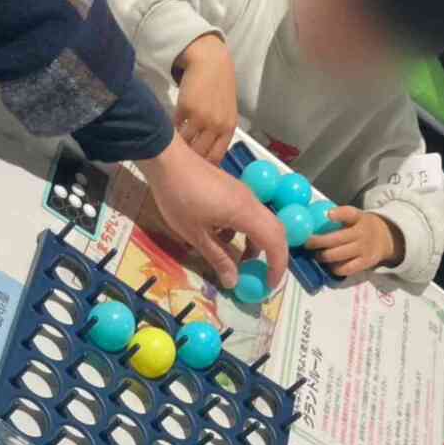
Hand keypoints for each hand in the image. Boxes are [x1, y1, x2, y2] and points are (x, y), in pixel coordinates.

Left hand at [139, 133, 287, 289]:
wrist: (167, 159)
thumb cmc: (179, 198)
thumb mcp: (195, 235)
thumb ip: (217, 258)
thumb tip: (233, 282)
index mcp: (246, 214)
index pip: (275, 243)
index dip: (277, 267)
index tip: (269, 285)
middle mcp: (251, 203)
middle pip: (275, 232)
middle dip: (272, 257)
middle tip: (261, 277)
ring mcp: (243, 194)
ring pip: (262, 223)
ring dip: (256, 245)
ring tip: (239, 263)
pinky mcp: (233, 191)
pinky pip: (249, 215)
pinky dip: (244, 232)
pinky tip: (223, 239)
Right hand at [174, 34, 237, 165]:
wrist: (211, 62)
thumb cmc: (219, 87)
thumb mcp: (226, 112)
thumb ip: (219, 132)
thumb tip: (207, 156)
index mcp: (228, 128)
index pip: (215, 157)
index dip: (204, 166)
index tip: (196, 170)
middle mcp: (216, 125)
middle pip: (200, 154)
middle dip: (191, 160)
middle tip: (181, 163)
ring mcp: (201, 118)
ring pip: (187, 144)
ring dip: (180, 147)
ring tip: (174, 151)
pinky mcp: (186, 109)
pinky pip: (177, 128)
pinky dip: (174, 132)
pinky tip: (172, 133)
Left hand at [306, 207, 403, 276]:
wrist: (385, 238)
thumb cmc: (361, 226)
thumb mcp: (355, 217)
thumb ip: (339, 218)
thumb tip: (311, 220)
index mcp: (359, 218)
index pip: (350, 214)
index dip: (339, 214)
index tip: (329, 215)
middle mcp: (362, 233)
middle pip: (337, 239)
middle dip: (318, 242)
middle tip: (307, 243)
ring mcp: (364, 249)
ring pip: (338, 255)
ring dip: (323, 256)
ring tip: (316, 254)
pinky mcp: (365, 263)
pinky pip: (345, 269)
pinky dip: (333, 267)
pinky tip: (329, 264)